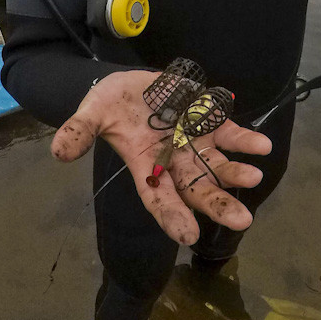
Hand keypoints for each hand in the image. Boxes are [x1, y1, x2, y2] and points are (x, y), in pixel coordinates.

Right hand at [50, 70, 271, 244]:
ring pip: (218, 165)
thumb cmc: (112, 104)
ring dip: (235, 172)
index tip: (188, 235)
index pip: (158, 197)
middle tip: (242, 221)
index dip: (172, 216)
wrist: (133, 84)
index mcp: (145, 165)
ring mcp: (194, 142)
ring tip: (253, 177)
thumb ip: (79, 130)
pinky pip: (229, 134)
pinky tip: (262, 146)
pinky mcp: (209, 120)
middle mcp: (174, 160)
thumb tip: (58, 151)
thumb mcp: (92, 112)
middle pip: (197, 189)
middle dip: (218, 204)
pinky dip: (245, 140)